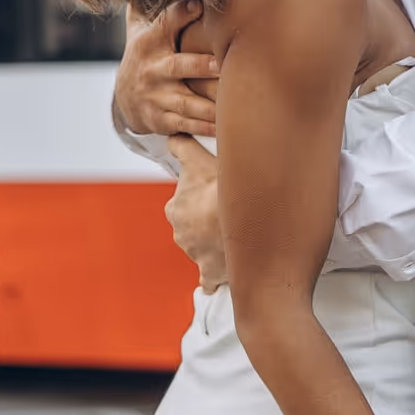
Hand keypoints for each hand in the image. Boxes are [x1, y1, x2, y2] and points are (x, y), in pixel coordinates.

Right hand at [116, 1, 219, 138]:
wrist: (125, 101)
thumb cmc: (147, 56)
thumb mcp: (141, 29)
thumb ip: (153, 4)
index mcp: (150, 41)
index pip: (165, 22)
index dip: (180, 12)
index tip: (198, 3)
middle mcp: (153, 68)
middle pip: (179, 65)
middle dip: (202, 66)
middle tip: (225, 63)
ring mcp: (157, 96)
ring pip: (186, 101)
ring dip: (210, 105)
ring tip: (233, 105)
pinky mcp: (161, 119)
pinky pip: (186, 124)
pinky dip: (205, 128)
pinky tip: (225, 129)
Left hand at [166, 136, 226, 290]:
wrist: (242, 219)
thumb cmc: (220, 190)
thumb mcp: (198, 159)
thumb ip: (182, 146)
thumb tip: (172, 136)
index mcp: (176, 208)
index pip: (181, 203)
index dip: (197, 196)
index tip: (210, 194)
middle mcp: (181, 233)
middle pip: (191, 227)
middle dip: (204, 222)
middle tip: (224, 213)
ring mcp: (195, 254)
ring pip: (202, 249)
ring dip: (214, 244)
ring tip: (234, 235)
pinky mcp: (210, 271)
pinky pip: (209, 278)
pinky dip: (214, 277)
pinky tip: (221, 275)